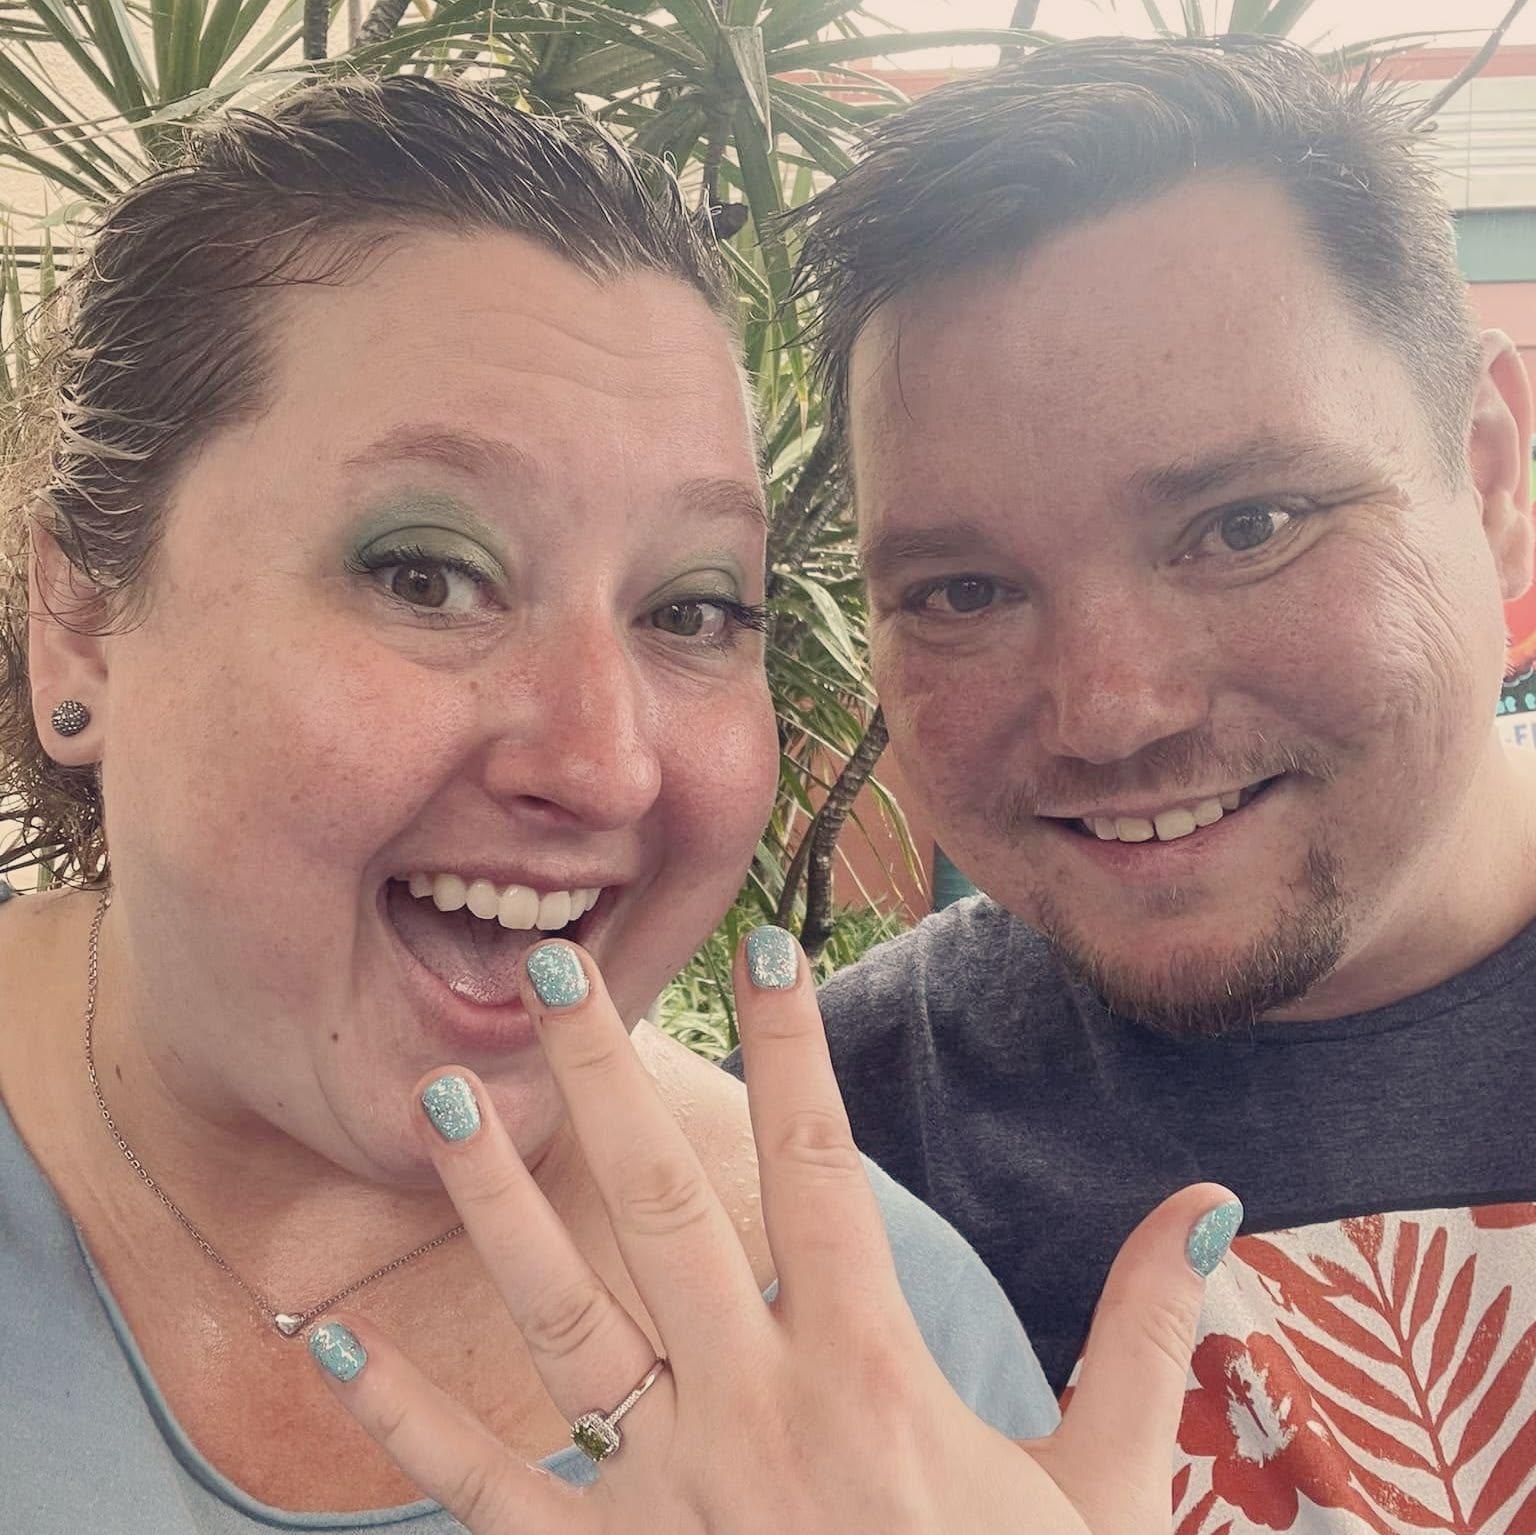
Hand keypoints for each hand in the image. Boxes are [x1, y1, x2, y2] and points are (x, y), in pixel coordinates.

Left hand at [309, 927, 1238, 1532]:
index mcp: (872, 1379)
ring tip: (438, 1096)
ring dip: (494, 1203)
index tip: (762, 946)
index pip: (823, 1170)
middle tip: (546, 966)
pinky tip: (334, 1343)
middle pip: (664, 1208)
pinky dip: (408, 1420)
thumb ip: (1143, 1336)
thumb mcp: (1105, 1490)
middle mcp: (752, 1416)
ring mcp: (666, 1497)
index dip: (796, 1050)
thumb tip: (1204, 1197)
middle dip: (605, 1075)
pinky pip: (490, 1493)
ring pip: (559, 1320)